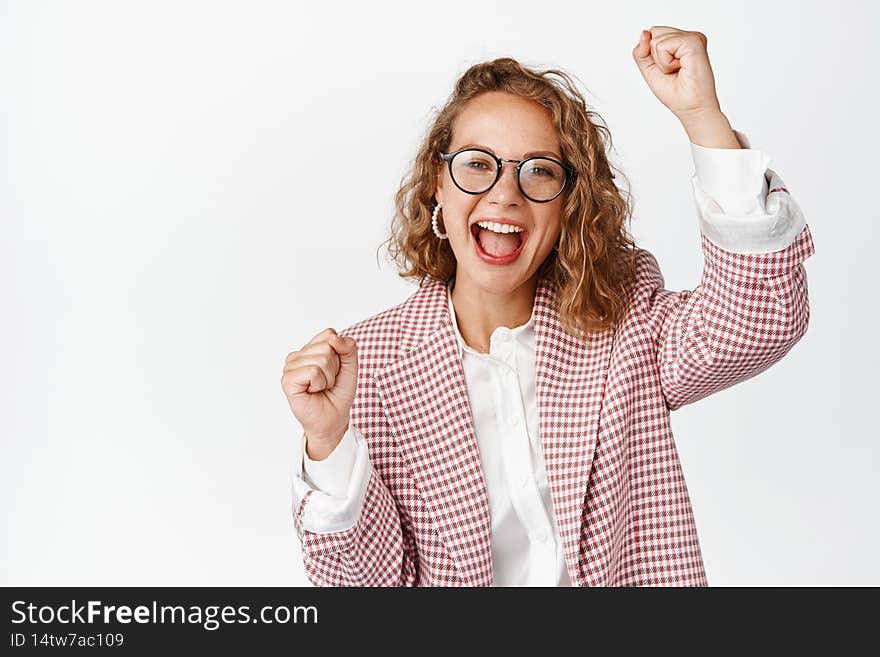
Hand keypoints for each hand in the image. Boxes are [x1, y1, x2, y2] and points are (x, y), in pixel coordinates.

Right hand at [281, 328, 357, 457]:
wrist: (334, 419)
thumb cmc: (338, 393)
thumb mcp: (350, 366)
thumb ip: (348, 347)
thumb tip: (333, 338)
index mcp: (310, 349)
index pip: (329, 334)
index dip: (339, 354)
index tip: (335, 370)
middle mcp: (297, 355)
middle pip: (327, 346)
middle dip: (335, 368)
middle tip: (327, 382)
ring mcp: (290, 367)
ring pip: (322, 359)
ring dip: (328, 378)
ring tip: (321, 388)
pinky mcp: (288, 380)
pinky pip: (313, 371)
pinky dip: (320, 384)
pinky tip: (313, 391)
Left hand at [632, 26, 739, 147]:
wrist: (691, 108)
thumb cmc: (675, 92)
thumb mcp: (650, 70)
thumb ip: (642, 51)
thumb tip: (644, 33)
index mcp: (681, 41)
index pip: (653, 34)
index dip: (652, 54)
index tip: (668, 69)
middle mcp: (689, 37)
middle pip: (654, 32)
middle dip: (655, 57)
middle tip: (673, 71)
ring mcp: (693, 38)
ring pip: (656, 39)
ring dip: (661, 61)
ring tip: (678, 70)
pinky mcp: (694, 42)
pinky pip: (662, 45)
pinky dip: (665, 62)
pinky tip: (681, 68)